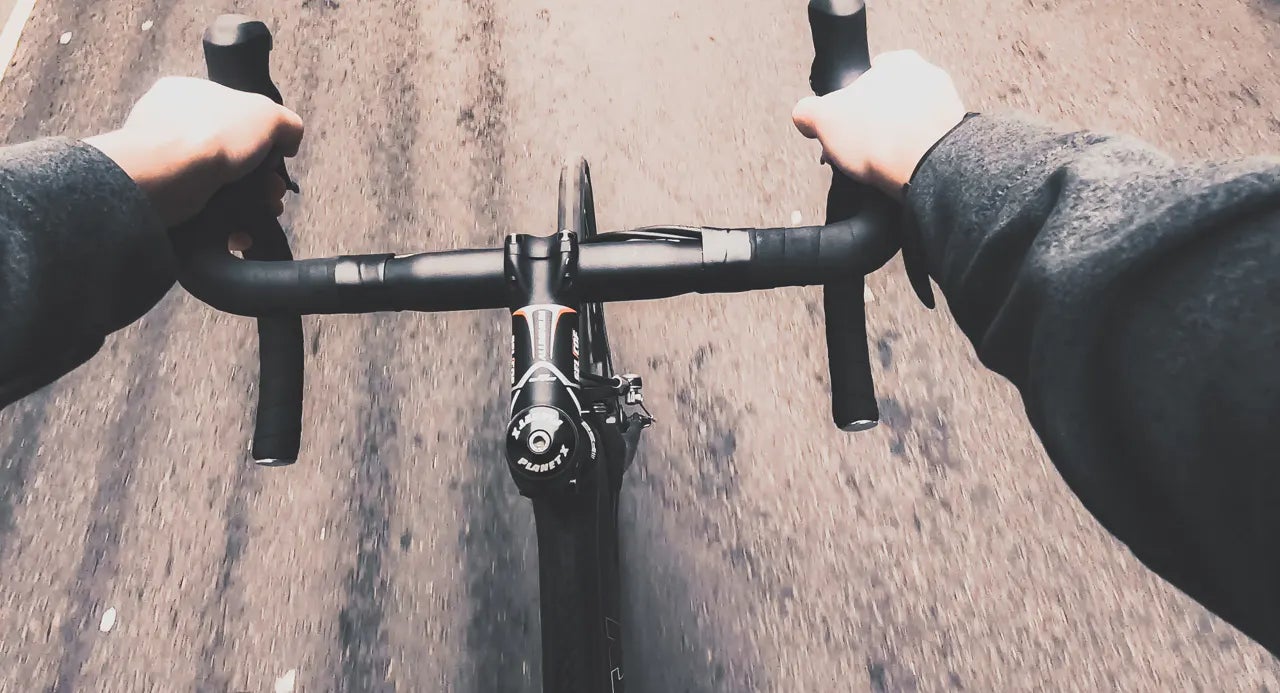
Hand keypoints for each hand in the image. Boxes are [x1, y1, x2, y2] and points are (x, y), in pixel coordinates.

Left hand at [85, 76, 303, 227]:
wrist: (169, 177)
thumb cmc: (215, 135)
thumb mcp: (268, 114)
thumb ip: (287, 123)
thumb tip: (287, 142)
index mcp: (186, 92)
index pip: (232, 112)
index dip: (261, 136)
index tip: (274, 158)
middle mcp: (169, 124)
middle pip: (230, 152)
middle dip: (260, 176)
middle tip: (273, 191)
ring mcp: (162, 162)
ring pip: (220, 184)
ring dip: (250, 201)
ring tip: (266, 211)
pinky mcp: (160, 197)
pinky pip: (202, 210)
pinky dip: (226, 222)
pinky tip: (242, 231)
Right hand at [792, 50, 965, 197]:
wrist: (927, 167)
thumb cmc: (881, 135)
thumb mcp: (822, 118)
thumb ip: (807, 112)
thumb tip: (804, 116)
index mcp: (898, 62)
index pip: (869, 74)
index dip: (851, 101)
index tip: (845, 122)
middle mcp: (928, 78)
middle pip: (890, 101)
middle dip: (875, 123)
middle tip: (859, 148)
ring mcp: (946, 108)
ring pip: (911, 124)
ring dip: (896, 142)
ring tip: (880, 165)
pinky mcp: (955, 139)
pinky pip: (928, 147)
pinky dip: (914, 158)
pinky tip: (900, 171)